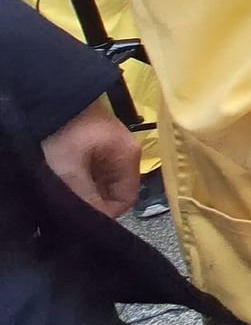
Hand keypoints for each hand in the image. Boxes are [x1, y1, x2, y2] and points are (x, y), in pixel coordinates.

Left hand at [41, 98, 141, 216]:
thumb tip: (99, 226)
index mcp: (129, 155)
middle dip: (92, 199)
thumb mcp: (70, 173)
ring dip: (82, 187)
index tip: (80, 215)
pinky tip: (61, 173)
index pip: (126, 199)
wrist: (47, 97)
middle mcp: (125, 150)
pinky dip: (77, 175)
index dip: (105, 212)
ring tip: (60, 186)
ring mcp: (111, 145)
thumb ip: (88, 202)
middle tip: (66, 200)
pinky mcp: (96, 141)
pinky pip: (92, 168)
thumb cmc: (62, 133)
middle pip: (113, 190)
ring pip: (101, 180)